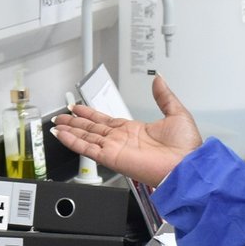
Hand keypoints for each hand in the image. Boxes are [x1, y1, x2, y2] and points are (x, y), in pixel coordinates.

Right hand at [51, 74, 202, 185]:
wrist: (187, 166)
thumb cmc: (186, 147)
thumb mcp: (176, 113)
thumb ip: (164, 96)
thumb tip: (159, 80)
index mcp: (134, 131)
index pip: (106, 121)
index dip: (91, 114)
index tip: (79, 107)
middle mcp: (122, 140)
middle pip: (92, 128)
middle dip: (76, 122)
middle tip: (62, 116)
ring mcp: (116, 149)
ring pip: (86, 137)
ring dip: (71, 131)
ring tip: (57, 124)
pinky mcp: (112, 158)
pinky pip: (88, 149)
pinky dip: (73, 142)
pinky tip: (63, 135)